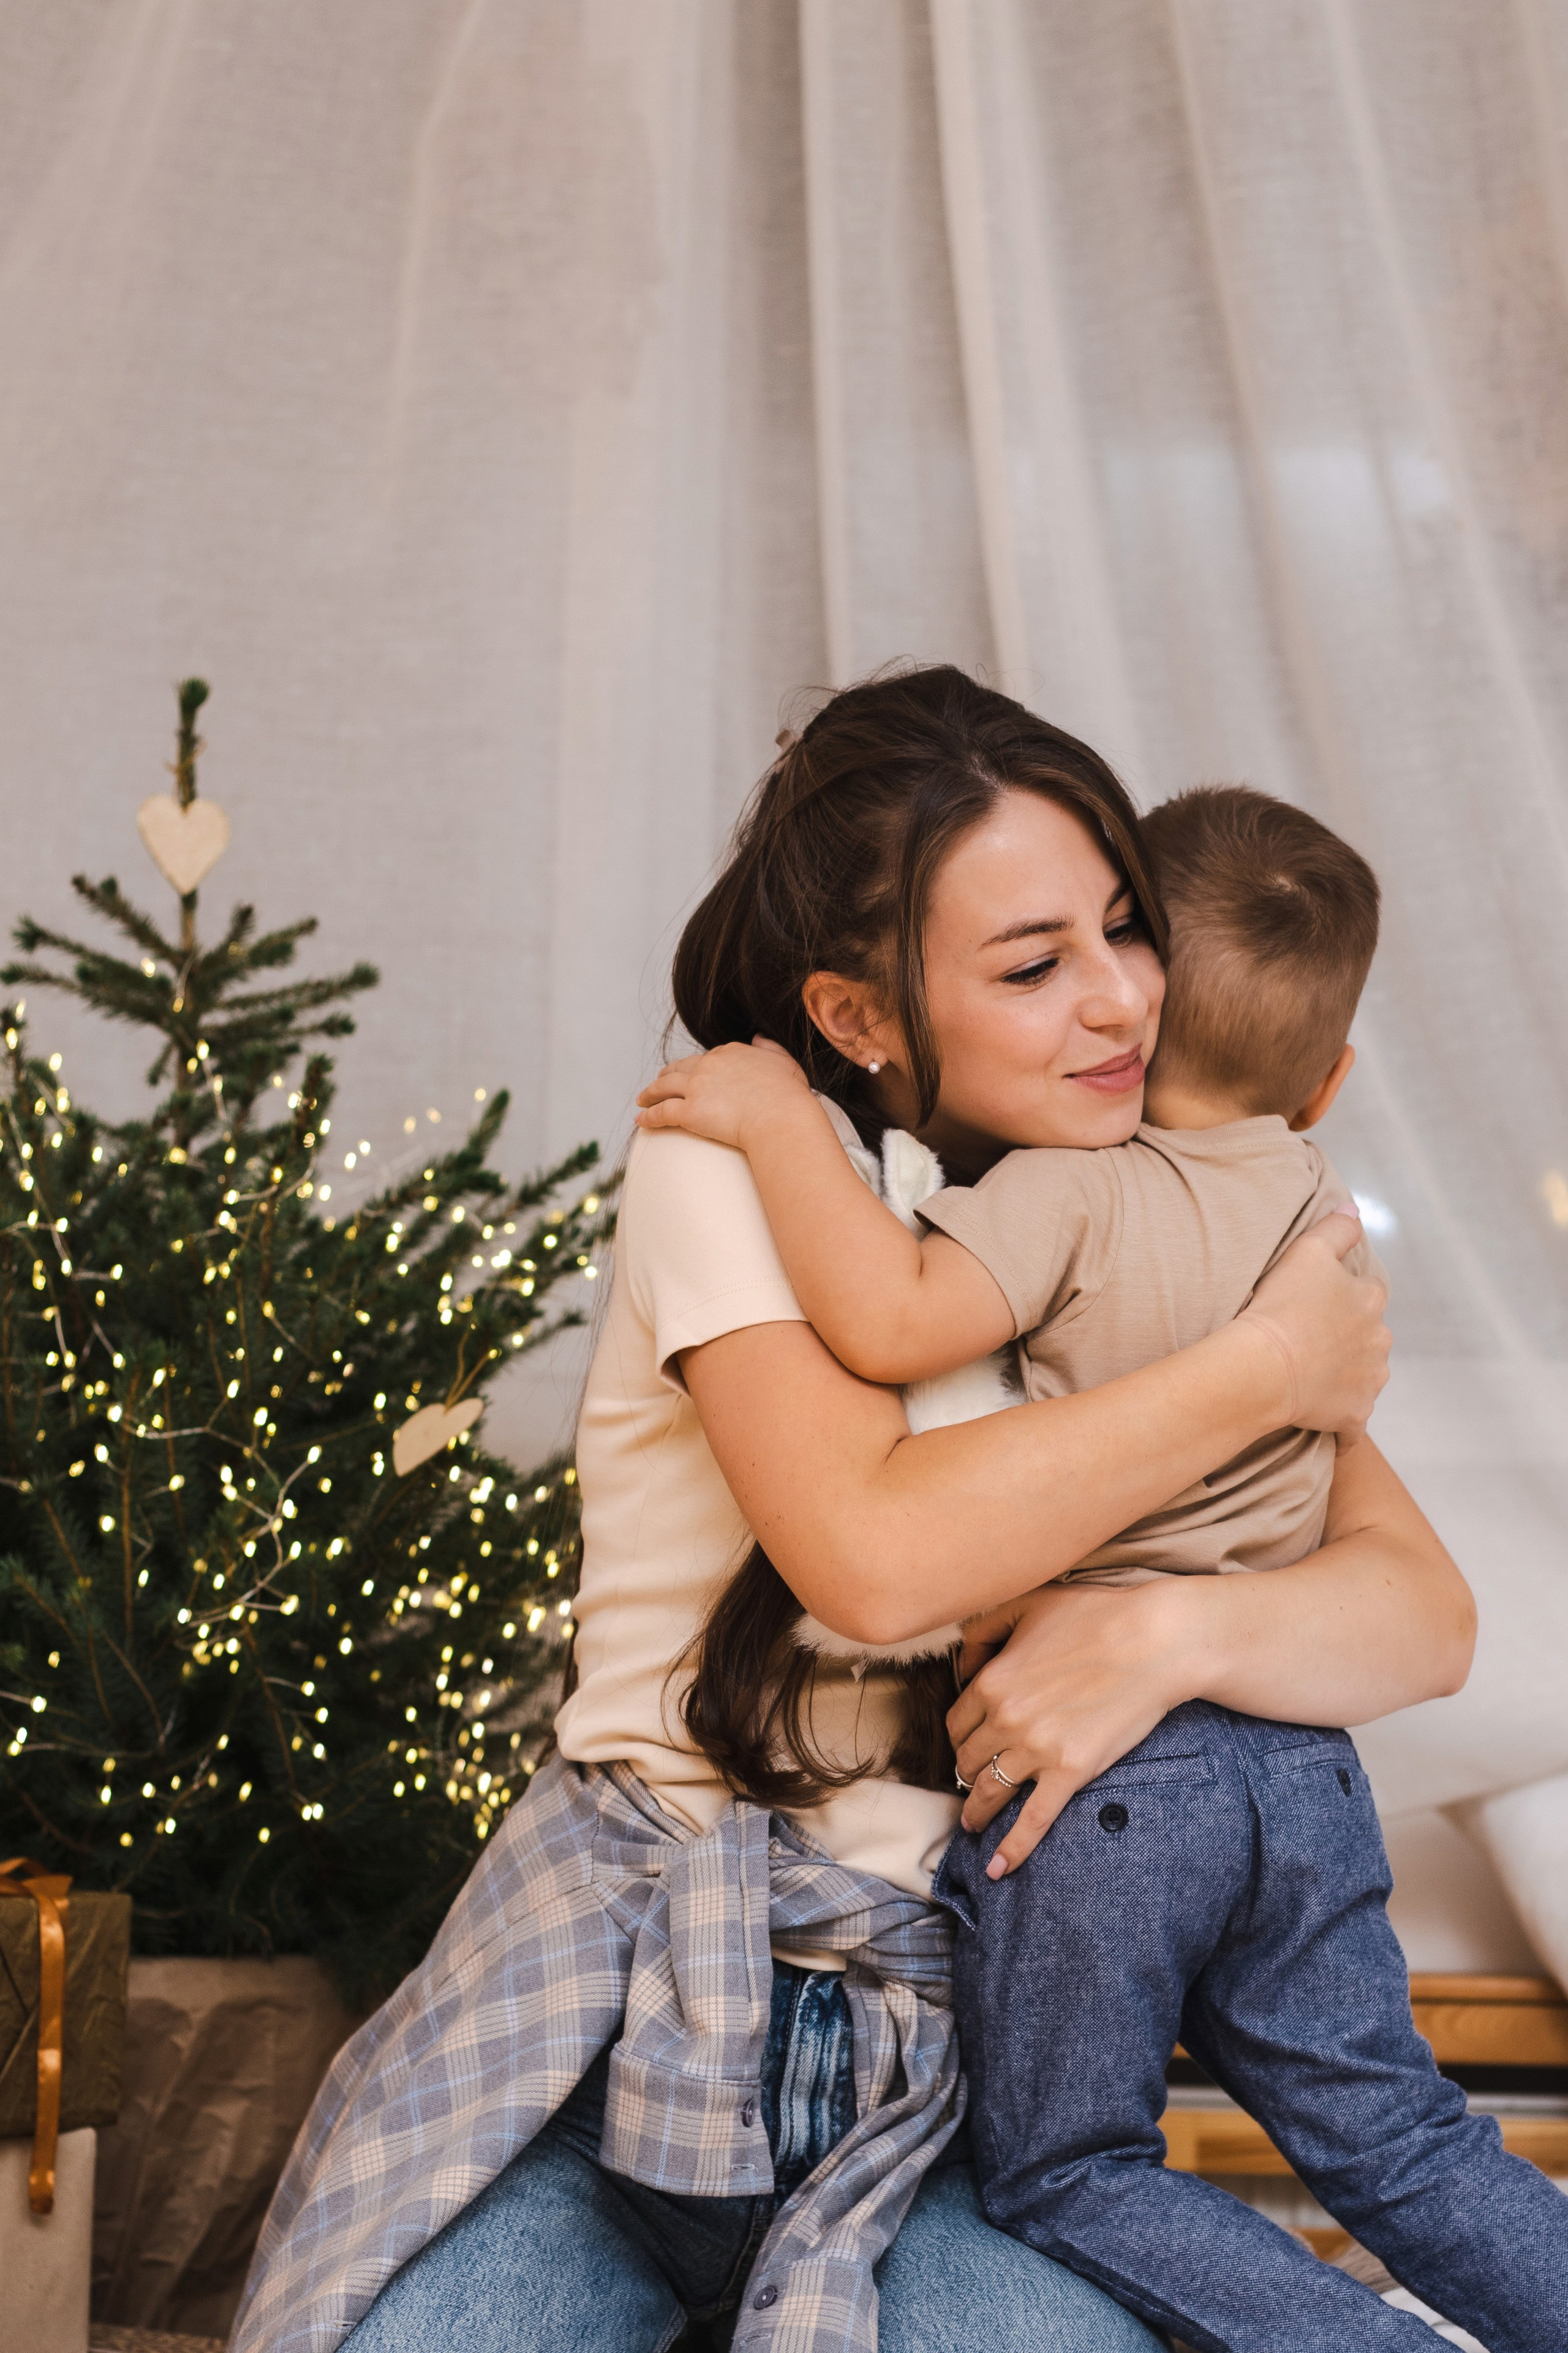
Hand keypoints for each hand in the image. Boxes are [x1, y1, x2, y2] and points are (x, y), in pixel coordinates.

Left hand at [635, 1037, 811, 1151]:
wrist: (780, 1116)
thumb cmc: (788, 1095)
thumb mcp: (784, 1062)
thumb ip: (770, 1047)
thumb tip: (759, 1037)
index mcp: (730, 1053)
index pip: (706, 1057)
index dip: (695, 1066)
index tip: (689, 1072)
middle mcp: (709, 1065)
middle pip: (679, 1068)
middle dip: (666, 1074)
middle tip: (658, 1082)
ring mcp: (697, 1087)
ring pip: (664, 1087)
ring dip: (650, 1093)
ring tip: (642, 1100)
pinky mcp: (689, 1111)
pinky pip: (662, 1112)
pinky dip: (648, 1116)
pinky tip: (640, 1120)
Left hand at [948, 1579, 1189, 1876]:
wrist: (1154, 1641)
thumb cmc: (1096, 1616)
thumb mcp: (1028, 1603)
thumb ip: (984, 1628)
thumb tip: (963, 1662)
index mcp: (991, 1681)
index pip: (957, 1723)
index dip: (961, 1736)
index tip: (968, 1744)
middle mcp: (1005, 1719)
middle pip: (969, 1760)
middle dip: (968, 1770)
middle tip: (973, 1778)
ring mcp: (1036, 1750)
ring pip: (989, 1792)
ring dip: (977, 1811)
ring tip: (972, 1823)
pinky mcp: (1071, 1772)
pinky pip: (1033, 1821)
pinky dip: (1012, 1849)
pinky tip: (999, 1868)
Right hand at [1240, 1210, 1389, 1438]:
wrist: (1264, 1368)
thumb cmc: (1282, 1306)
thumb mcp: (1308, 1251)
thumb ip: (1337, 1228)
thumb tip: (1354, 1211)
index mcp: (1371, 1300)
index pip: (1367, 1294)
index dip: (1342, 1298)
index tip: (1316, 1305)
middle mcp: (1380, 1341)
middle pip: (1368, 1337)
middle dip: (1347, 1338)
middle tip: (1309, 1340)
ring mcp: (1370, 1381)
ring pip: (1364, 1375)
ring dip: (1345, 1375)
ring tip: (1310, 1375)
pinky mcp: (1355, 1415)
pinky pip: (1353, 1418)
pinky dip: (1340, 1417)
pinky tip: (1320, 1414)